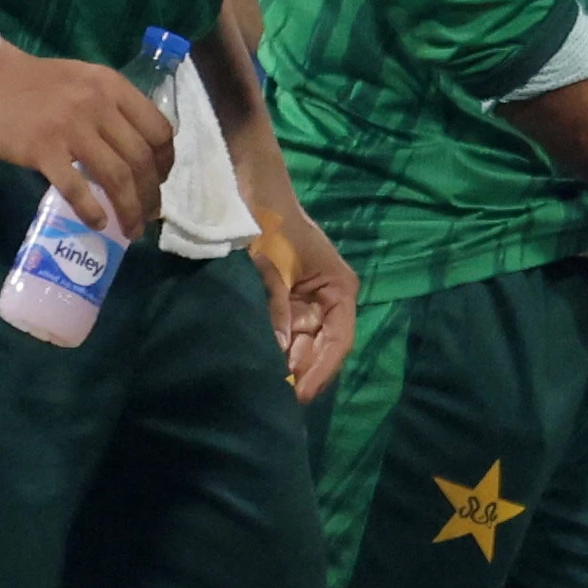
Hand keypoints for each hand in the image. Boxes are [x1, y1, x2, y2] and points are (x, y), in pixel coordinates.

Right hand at [0, 40, 169, 238]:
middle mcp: (98, 106)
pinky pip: (76, 188)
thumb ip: (108, 105)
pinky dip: (91, 210)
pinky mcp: (42, 150)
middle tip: (147, 214)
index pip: (158, 129)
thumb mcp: (81, 80)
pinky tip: (97, 223)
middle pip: (141, 159)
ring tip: (131, 229)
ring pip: (116, 177)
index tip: (159, 181)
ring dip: (129, 209)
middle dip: (150, 194)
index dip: (165, 162)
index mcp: (111, 87)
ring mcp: (70, 129)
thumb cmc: (31, 81)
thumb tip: (129, 147)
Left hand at [255, 197, 356, 401]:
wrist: (248, 188)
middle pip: (318, 349)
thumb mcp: (272, 264)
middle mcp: (327, 301)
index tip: (298, 394)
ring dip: (284, 365)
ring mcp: (304, 303)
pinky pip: (280, 333)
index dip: (320, 370)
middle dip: (299, 373)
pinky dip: (271, 349)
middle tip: (274, 399)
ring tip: (264, 390)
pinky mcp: (281, 301)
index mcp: (339, 290)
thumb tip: (277, 350)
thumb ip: (276, 306)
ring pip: (299, 346)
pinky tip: (257, 366)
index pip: (338, 341)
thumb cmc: (269, 221)